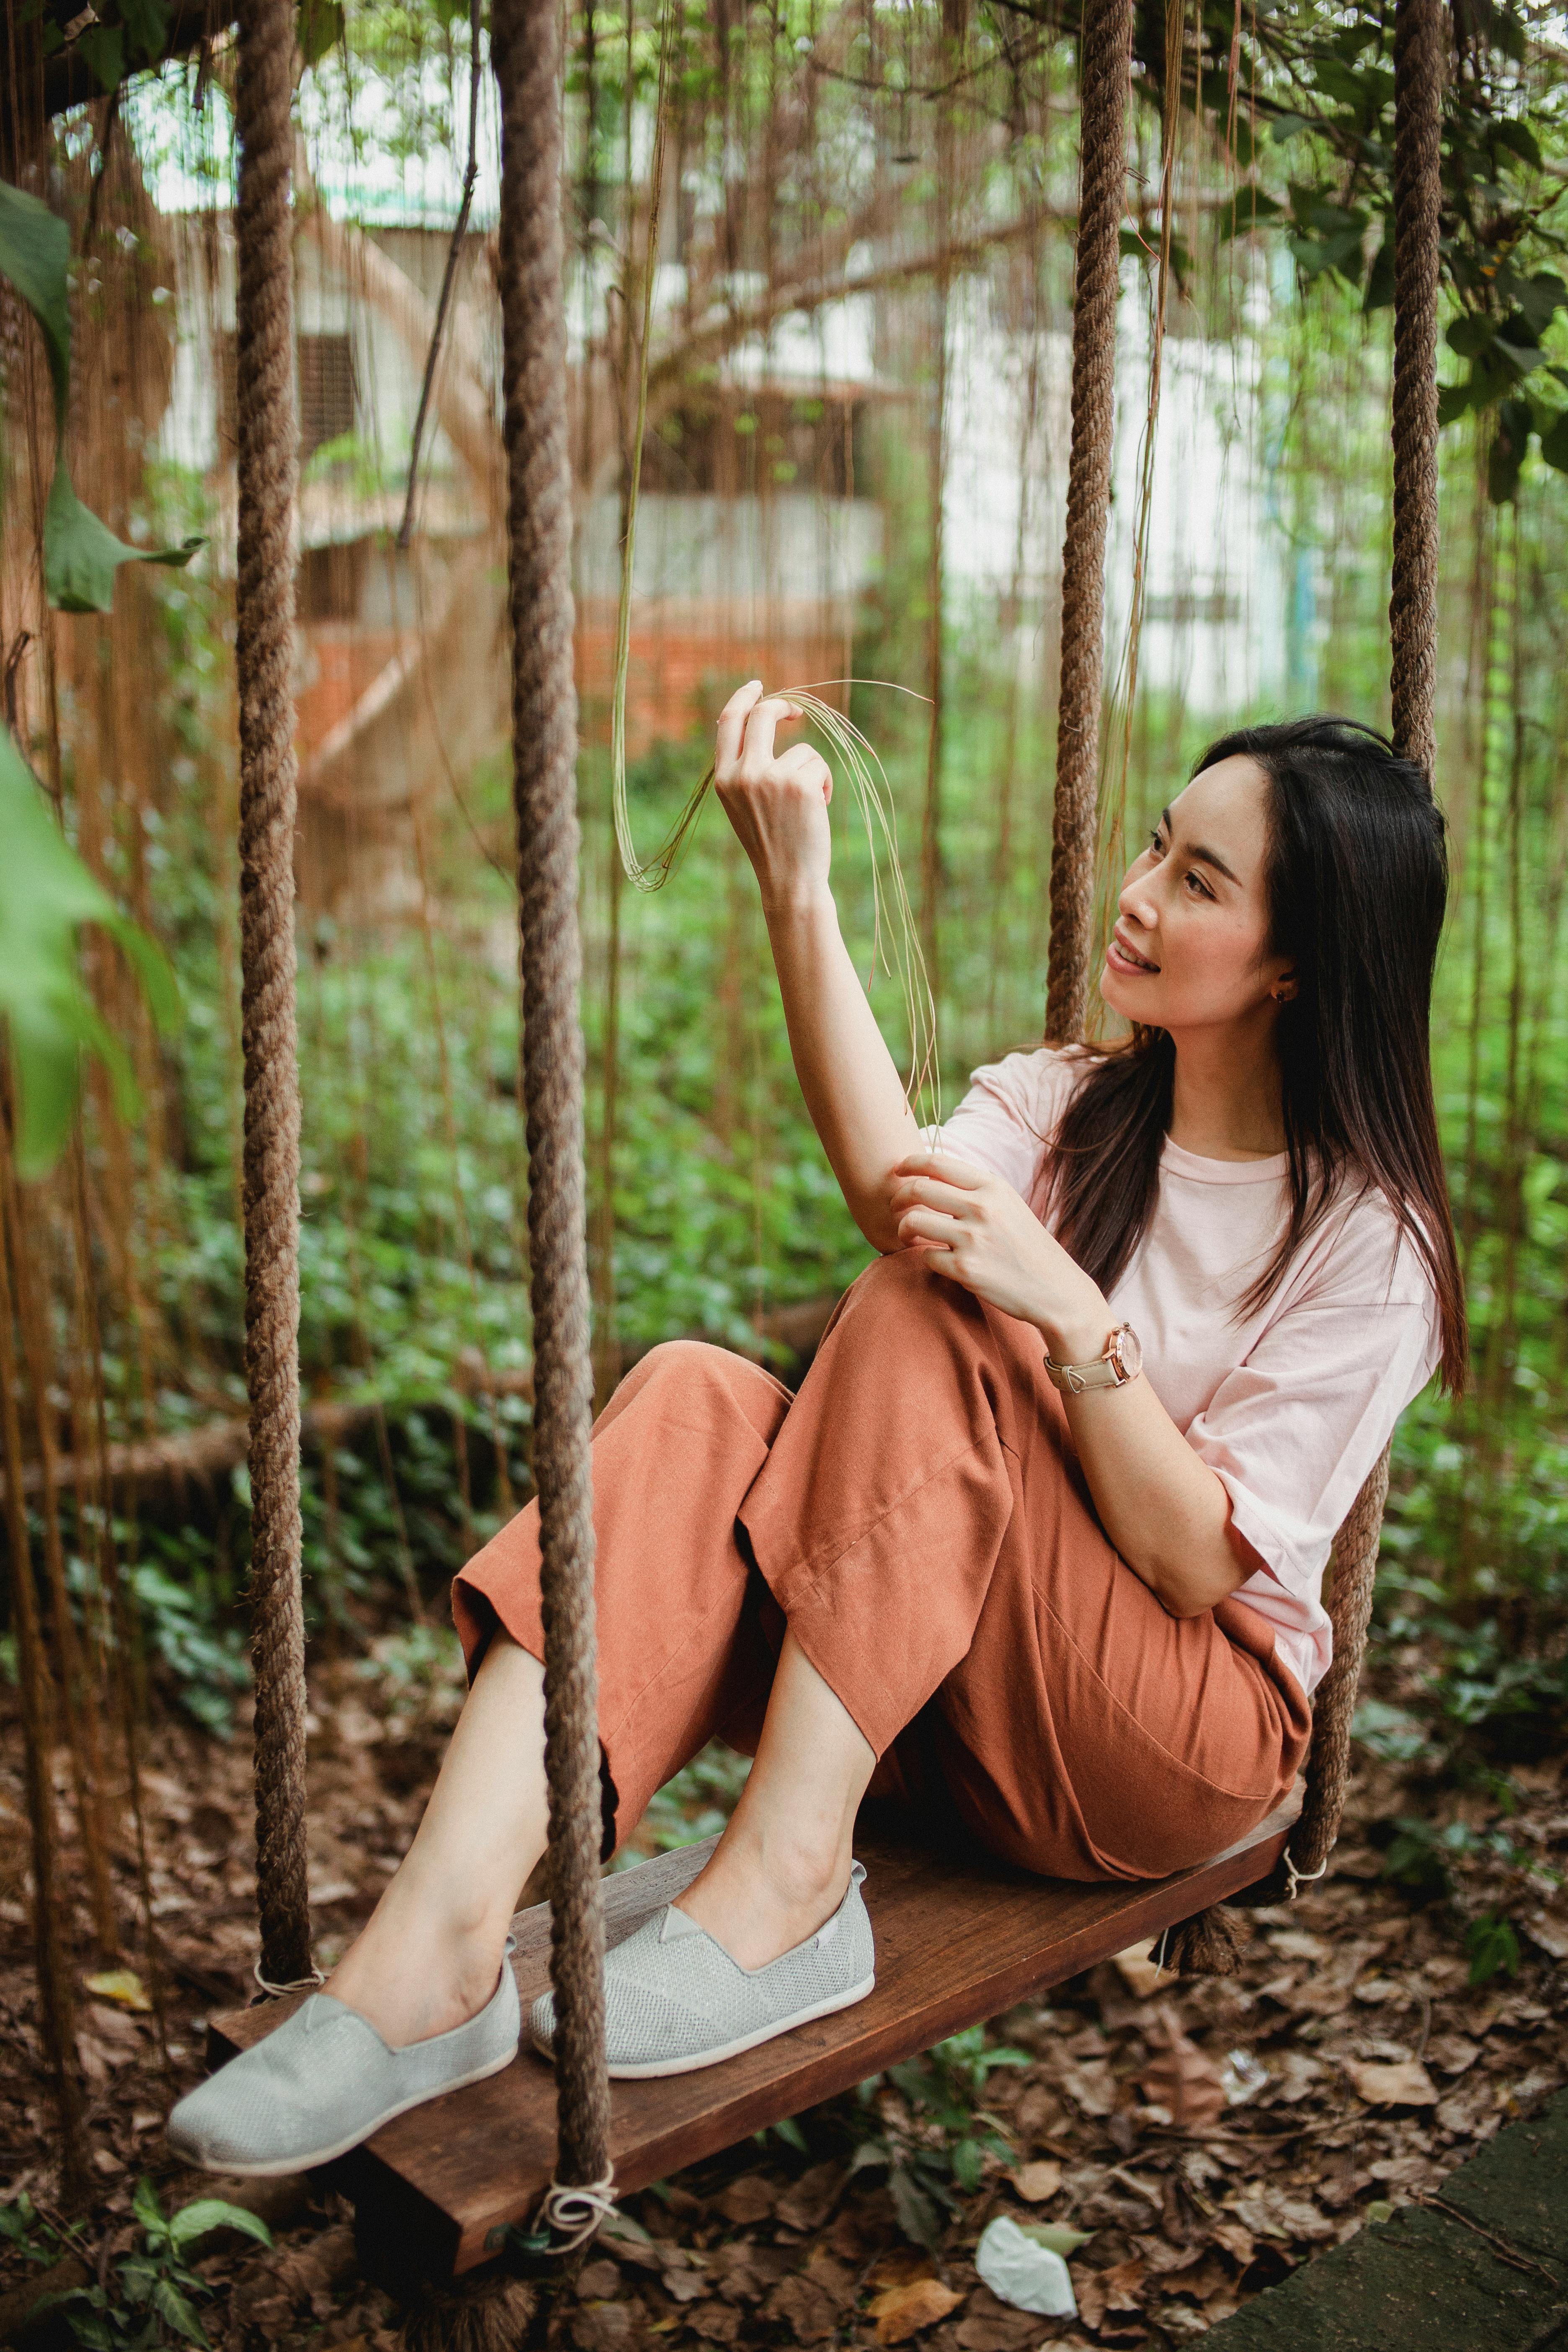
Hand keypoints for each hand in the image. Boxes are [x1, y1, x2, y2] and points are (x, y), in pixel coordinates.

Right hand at [715, 680, 833, 911]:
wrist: (788, 880)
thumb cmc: (771, 844)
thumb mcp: (745, 804)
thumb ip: (746, 768)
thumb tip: (760, 723)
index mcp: (723, 779)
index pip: (728, 723)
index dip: (743, 698)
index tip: (757, 686)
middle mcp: (742, 774)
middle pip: (762, 716)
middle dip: (782, 706)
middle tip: (796, 712)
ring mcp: (770, 778)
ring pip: (800, 748)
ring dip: (812, 770)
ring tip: (809, 803)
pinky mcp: (799, 784)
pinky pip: (817, 764)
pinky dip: (824, 783)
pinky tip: (818, 809)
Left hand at [887, 1150, 1110, 1356]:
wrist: (1056, 1290)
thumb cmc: (1028, 1247)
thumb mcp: (1010, 1206)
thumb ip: (976, 1190)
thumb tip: (933, 1176)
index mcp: (993, 1187)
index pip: (938, 1163)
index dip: (910, 1163)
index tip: (898, 1169)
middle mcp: (982, 1208)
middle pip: (917, 1189)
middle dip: (898, 1197)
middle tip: (895, 1207)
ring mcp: (972, 1239)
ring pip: (913, 1222)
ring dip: (902, 1228)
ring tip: (907, 1235)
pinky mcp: (965, 1269)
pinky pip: (926, 1256)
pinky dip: (926, 1257)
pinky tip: (937, 1259)